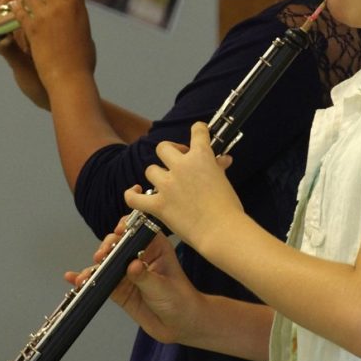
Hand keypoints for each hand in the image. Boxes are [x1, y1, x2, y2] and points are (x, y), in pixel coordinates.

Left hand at [7, 0, 96, 91]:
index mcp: (76, 4)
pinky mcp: (30, 28)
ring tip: (28, 1)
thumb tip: (73, 11)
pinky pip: (19, 10)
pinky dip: (18, 9)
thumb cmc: (83, 60)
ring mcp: (43, 16)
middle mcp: (59, 6)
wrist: (70, 77)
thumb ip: (76, 17)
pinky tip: (18, 11)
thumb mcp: (85, 32)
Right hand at [64, 220, 205, 344]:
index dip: (126, 227)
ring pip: (106, 263)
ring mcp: (127, 272)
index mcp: (155, 247)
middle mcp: (138, 256)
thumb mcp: (163, 287)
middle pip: (116, 244)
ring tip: (86, 276)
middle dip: (106, 248)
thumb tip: (131, 266)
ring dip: (94, 266)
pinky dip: (86, 279)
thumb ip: (145, 277)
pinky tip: (73, 278)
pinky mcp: (119, 289)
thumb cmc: (180, 301)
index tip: (118, 232)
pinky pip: (100, 281)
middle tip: (101, 257)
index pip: (137, 229)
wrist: (180, 326)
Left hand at [124, 122, 237, 250]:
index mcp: (201, 156)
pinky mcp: (158, 204)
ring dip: (157, 175)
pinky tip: (136, 192)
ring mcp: (167, 185)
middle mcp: (181, 166)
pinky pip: (134, 198)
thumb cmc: (228, 207)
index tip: (199, 133)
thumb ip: (219, 168)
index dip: (199, 130)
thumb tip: (223, 160)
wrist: (221, 230)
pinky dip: (132, 194)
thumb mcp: (224, 181)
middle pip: (163, 148)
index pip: (197, 131)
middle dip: (170, 152)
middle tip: (179, 162)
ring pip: (151, 170)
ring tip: (165, 183)